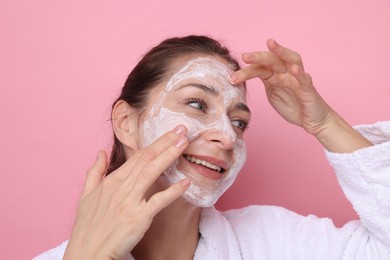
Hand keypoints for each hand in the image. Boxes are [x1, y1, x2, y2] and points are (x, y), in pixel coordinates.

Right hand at [64, 125, 189, 259]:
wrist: (87, 253)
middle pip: (147, 159)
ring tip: (184, 144)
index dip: (156, 143)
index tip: (170, 133)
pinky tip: (186, 182)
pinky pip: (158, 202)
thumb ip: (95, 171)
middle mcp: (121, 188)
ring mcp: (129, 202)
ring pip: (152, 173)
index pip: (138, 156)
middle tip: (183, 130)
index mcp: (111, 181)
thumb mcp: (85, 195)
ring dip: (169, 156)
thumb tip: (101, 152)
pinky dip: (172, 191)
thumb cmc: (87, 227)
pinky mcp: (138, 218)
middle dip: (166, 142)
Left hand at [230, 39, 370, 151]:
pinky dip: (300, 74)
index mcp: (276, 76)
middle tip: (245, 56)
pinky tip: (294, 70)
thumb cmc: (293, 105)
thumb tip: (243, 79)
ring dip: (281, 52)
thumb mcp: (273, 93)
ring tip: (271, 44)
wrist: (313, 120)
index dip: (246, 71)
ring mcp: (299, 80)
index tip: (232, 77)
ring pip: (291, 61)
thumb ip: (263, 82)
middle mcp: (287, 74)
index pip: (260, 68)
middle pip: (273, 60)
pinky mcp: (309, 91)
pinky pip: (305, 80)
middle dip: (259, 56)